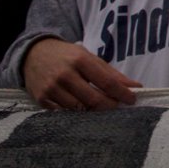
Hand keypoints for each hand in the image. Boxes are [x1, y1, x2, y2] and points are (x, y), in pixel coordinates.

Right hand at [23, 38, 140, 110]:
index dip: (121, 93)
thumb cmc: (68, 56)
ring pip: (78, 109)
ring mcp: (51, 88)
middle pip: (93, 99)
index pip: (106, 82)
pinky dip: (74, 114)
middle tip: (117, 106)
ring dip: (91, 111)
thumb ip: (111, 73)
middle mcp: (65, 74)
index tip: (132, 99)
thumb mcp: (89, 57)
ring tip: (99, 107)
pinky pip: (63, 113)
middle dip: (109, 105)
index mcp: (80, 60)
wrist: (34, 54)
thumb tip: (135, 86)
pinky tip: (81, 110)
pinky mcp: (41, 99)